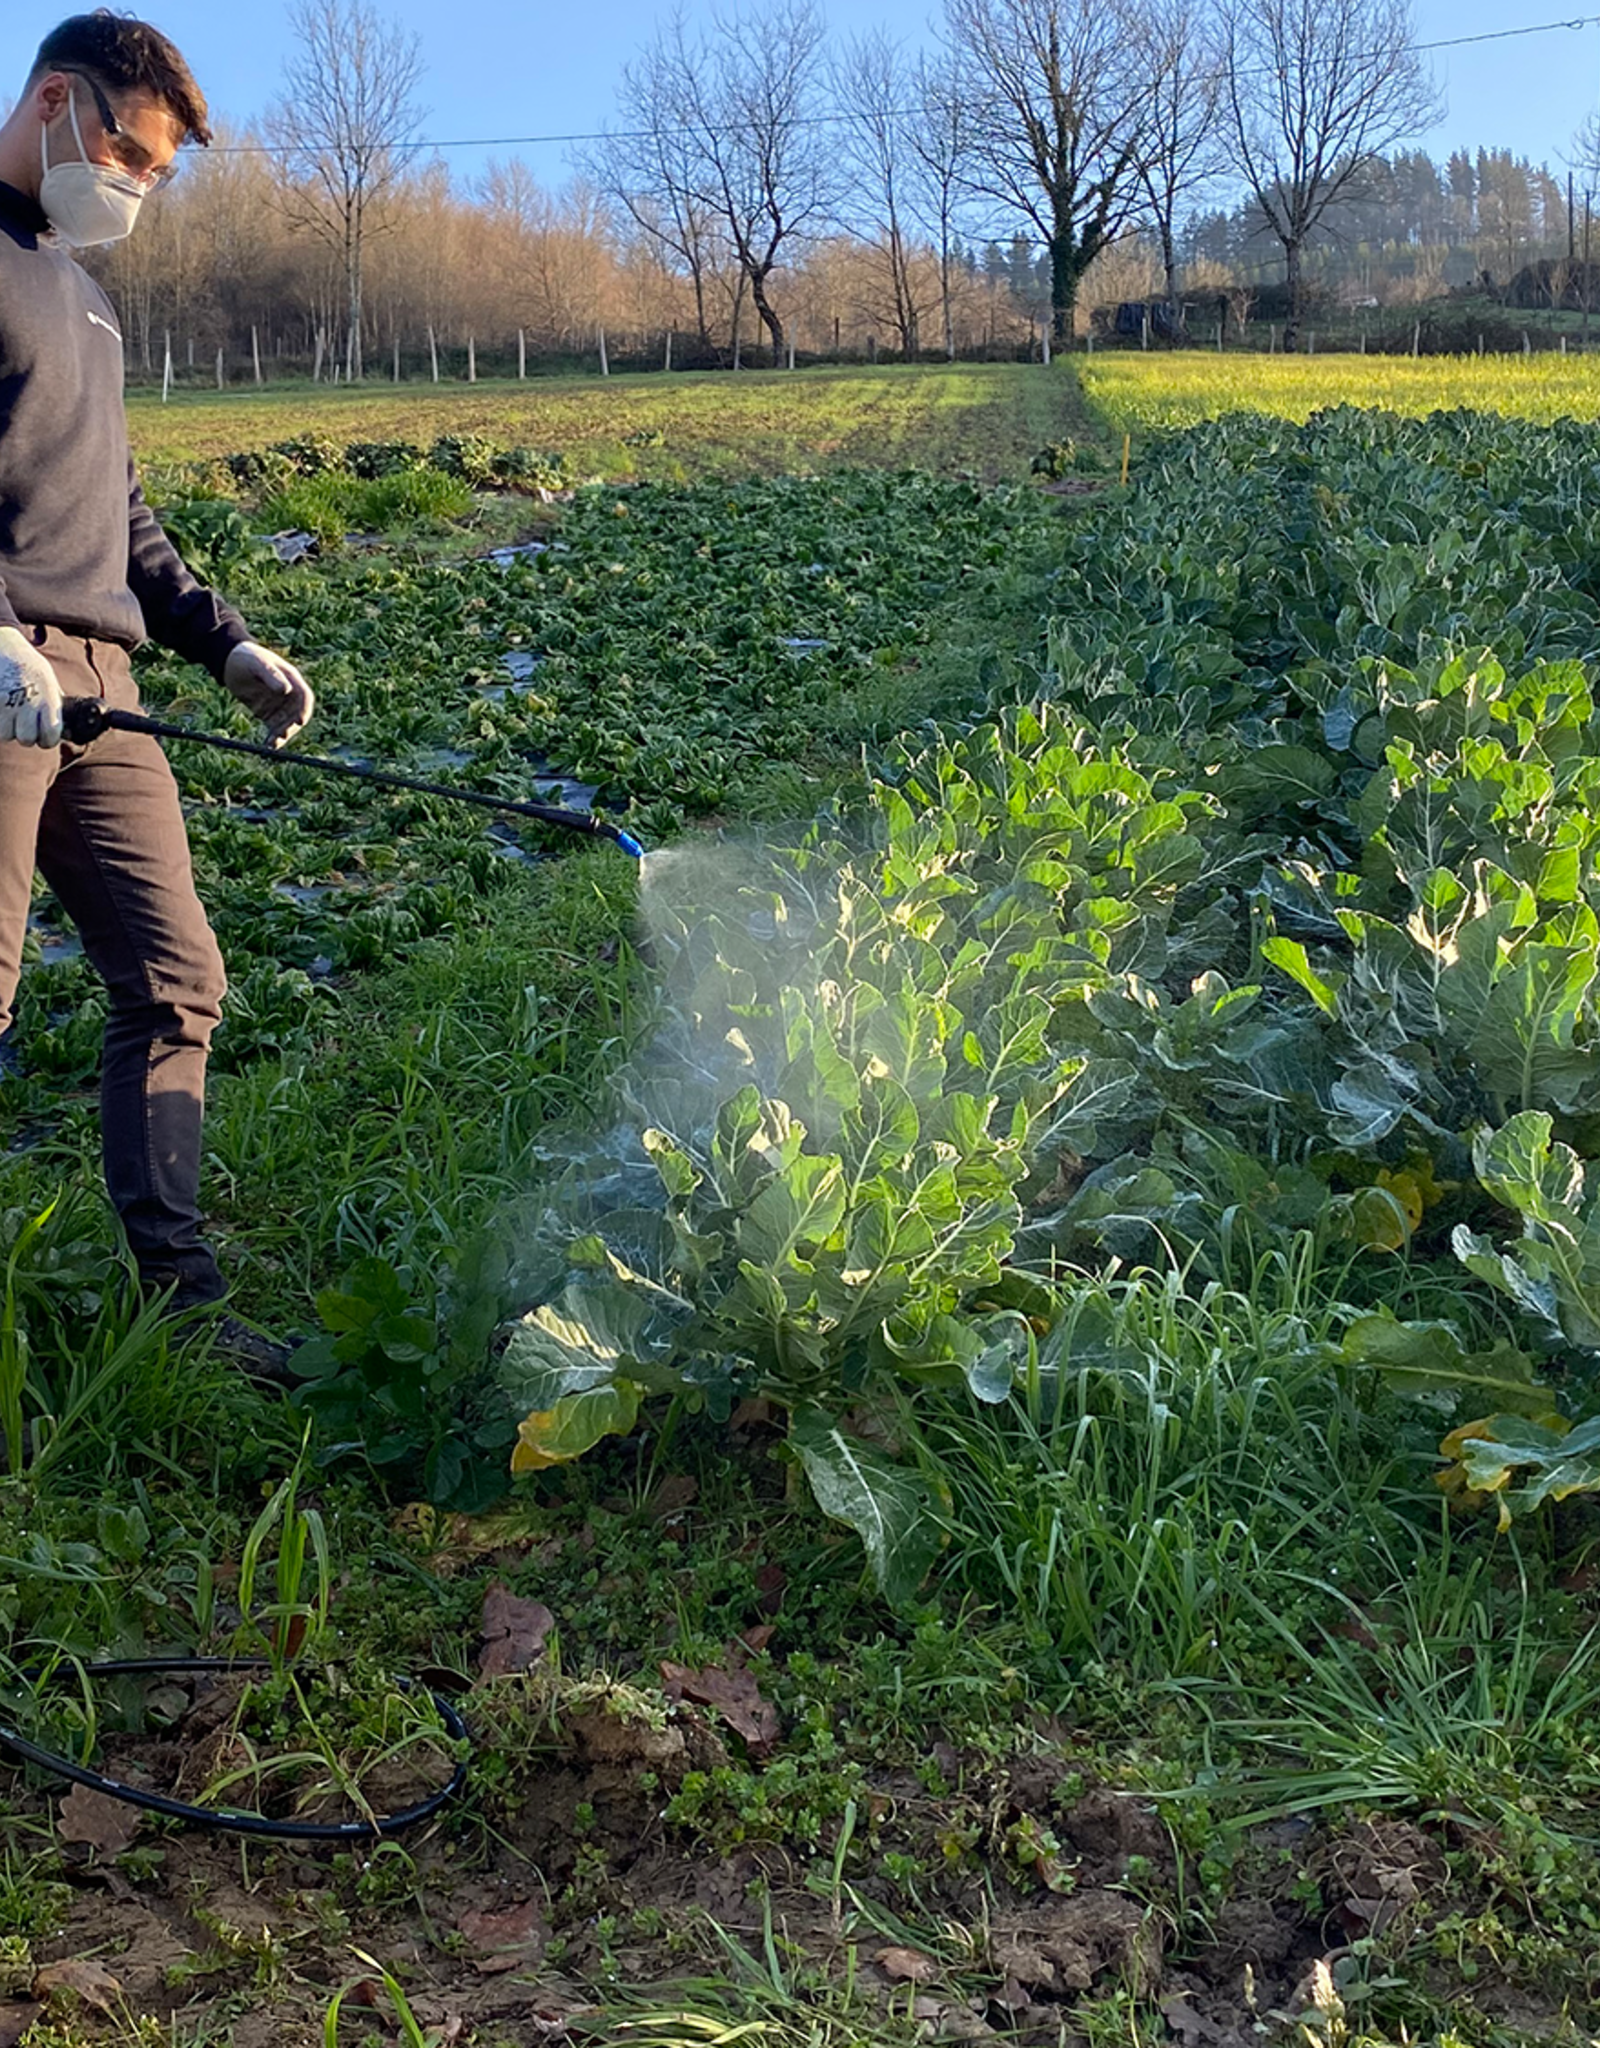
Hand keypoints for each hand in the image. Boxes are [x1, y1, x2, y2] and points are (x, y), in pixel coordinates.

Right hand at [0, 626, 62, 746]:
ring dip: (8, 729)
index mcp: (48, 698)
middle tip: (23, 723)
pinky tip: (1, 709)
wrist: (3, 646)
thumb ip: (54, 705)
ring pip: (7, 735)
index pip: (50, 736)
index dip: (47, 739)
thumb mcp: (48, 682)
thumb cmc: (27, 666)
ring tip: (10, 711)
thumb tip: (65, 732)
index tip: (43, 735)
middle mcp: (28, 702)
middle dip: (25, 734)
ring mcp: (7, 702)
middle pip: (27, 739)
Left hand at [223, 642, 314, 749]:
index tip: (299, 721)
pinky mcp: (266, 713)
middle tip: (282, 735)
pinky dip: (272, 737)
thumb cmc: (246, 657)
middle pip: (297, 714)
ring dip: (282, 735)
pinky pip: (273, 728)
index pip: (304, 697)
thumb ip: (272, 676)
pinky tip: (267, 746)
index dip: (304, 710)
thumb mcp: (258, 664)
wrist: (228, 661)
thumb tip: (286, 690)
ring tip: (272, 744)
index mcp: (291, 679)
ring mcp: (278, 705)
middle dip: (292, 726)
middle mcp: (288, 694)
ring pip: (286, 724)